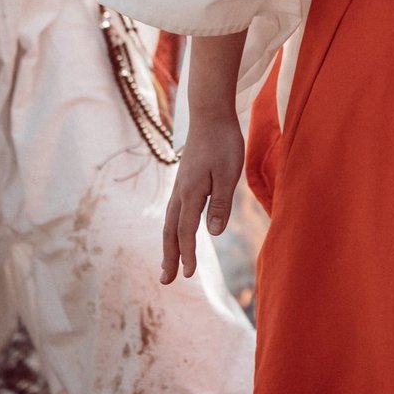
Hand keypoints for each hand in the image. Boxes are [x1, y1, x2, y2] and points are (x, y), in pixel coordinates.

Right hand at [161, 113, 243, 283]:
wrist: (210, 113)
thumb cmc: (224, 142)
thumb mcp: (228, 174)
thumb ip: (220, 204)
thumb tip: (213, 233)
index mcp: (191, 193)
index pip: (187, 231)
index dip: (187, 254)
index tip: (187, 275)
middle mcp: (181, 192)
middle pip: (171, 231)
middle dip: (169, 256)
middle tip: (165, 281)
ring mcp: (180, 186)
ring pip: (169, 221)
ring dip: (168, 244)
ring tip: (168, 264)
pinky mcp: (184, 180)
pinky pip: (174, 211)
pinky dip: (172, 228)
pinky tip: (176, 232)